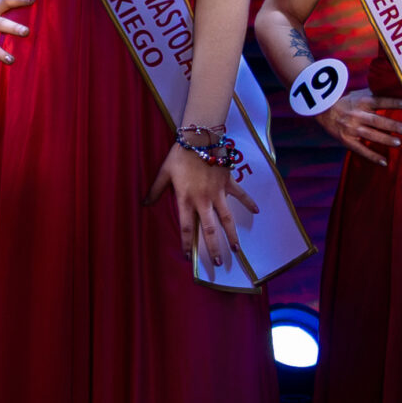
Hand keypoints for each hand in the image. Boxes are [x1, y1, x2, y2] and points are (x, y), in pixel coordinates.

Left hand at [146, 141, 259, 271]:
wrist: (200, 138)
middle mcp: (203, 200)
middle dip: (213, 248)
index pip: (185, 227)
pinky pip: (241, 195)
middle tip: (218, 263)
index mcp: (186, 200)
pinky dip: (249, 202)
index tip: (187, 257)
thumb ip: (155, 190)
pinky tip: (257, 211)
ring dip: (232, 234)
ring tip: (236, 249)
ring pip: (227, 218)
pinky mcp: (229, 183)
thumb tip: (144, 204)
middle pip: (209, 229)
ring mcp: (218, 193)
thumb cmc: (179, 156)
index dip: (186, 243)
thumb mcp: (164, 173)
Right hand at [319, 89, 401, 165]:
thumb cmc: (346, 102)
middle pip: (376, 120)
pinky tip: (384, 161)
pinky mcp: (347, 140)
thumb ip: (374, 95)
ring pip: (370, 135)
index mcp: (361, 102)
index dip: (392, 102)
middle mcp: (356, 115)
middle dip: (391, 125)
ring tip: (398, 143)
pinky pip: (361, 150)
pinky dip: (372, 156)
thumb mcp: (358, 95)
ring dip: (385, 139)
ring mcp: (351, 129)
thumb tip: (395, 91)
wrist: (323, 111)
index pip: (379, 101)